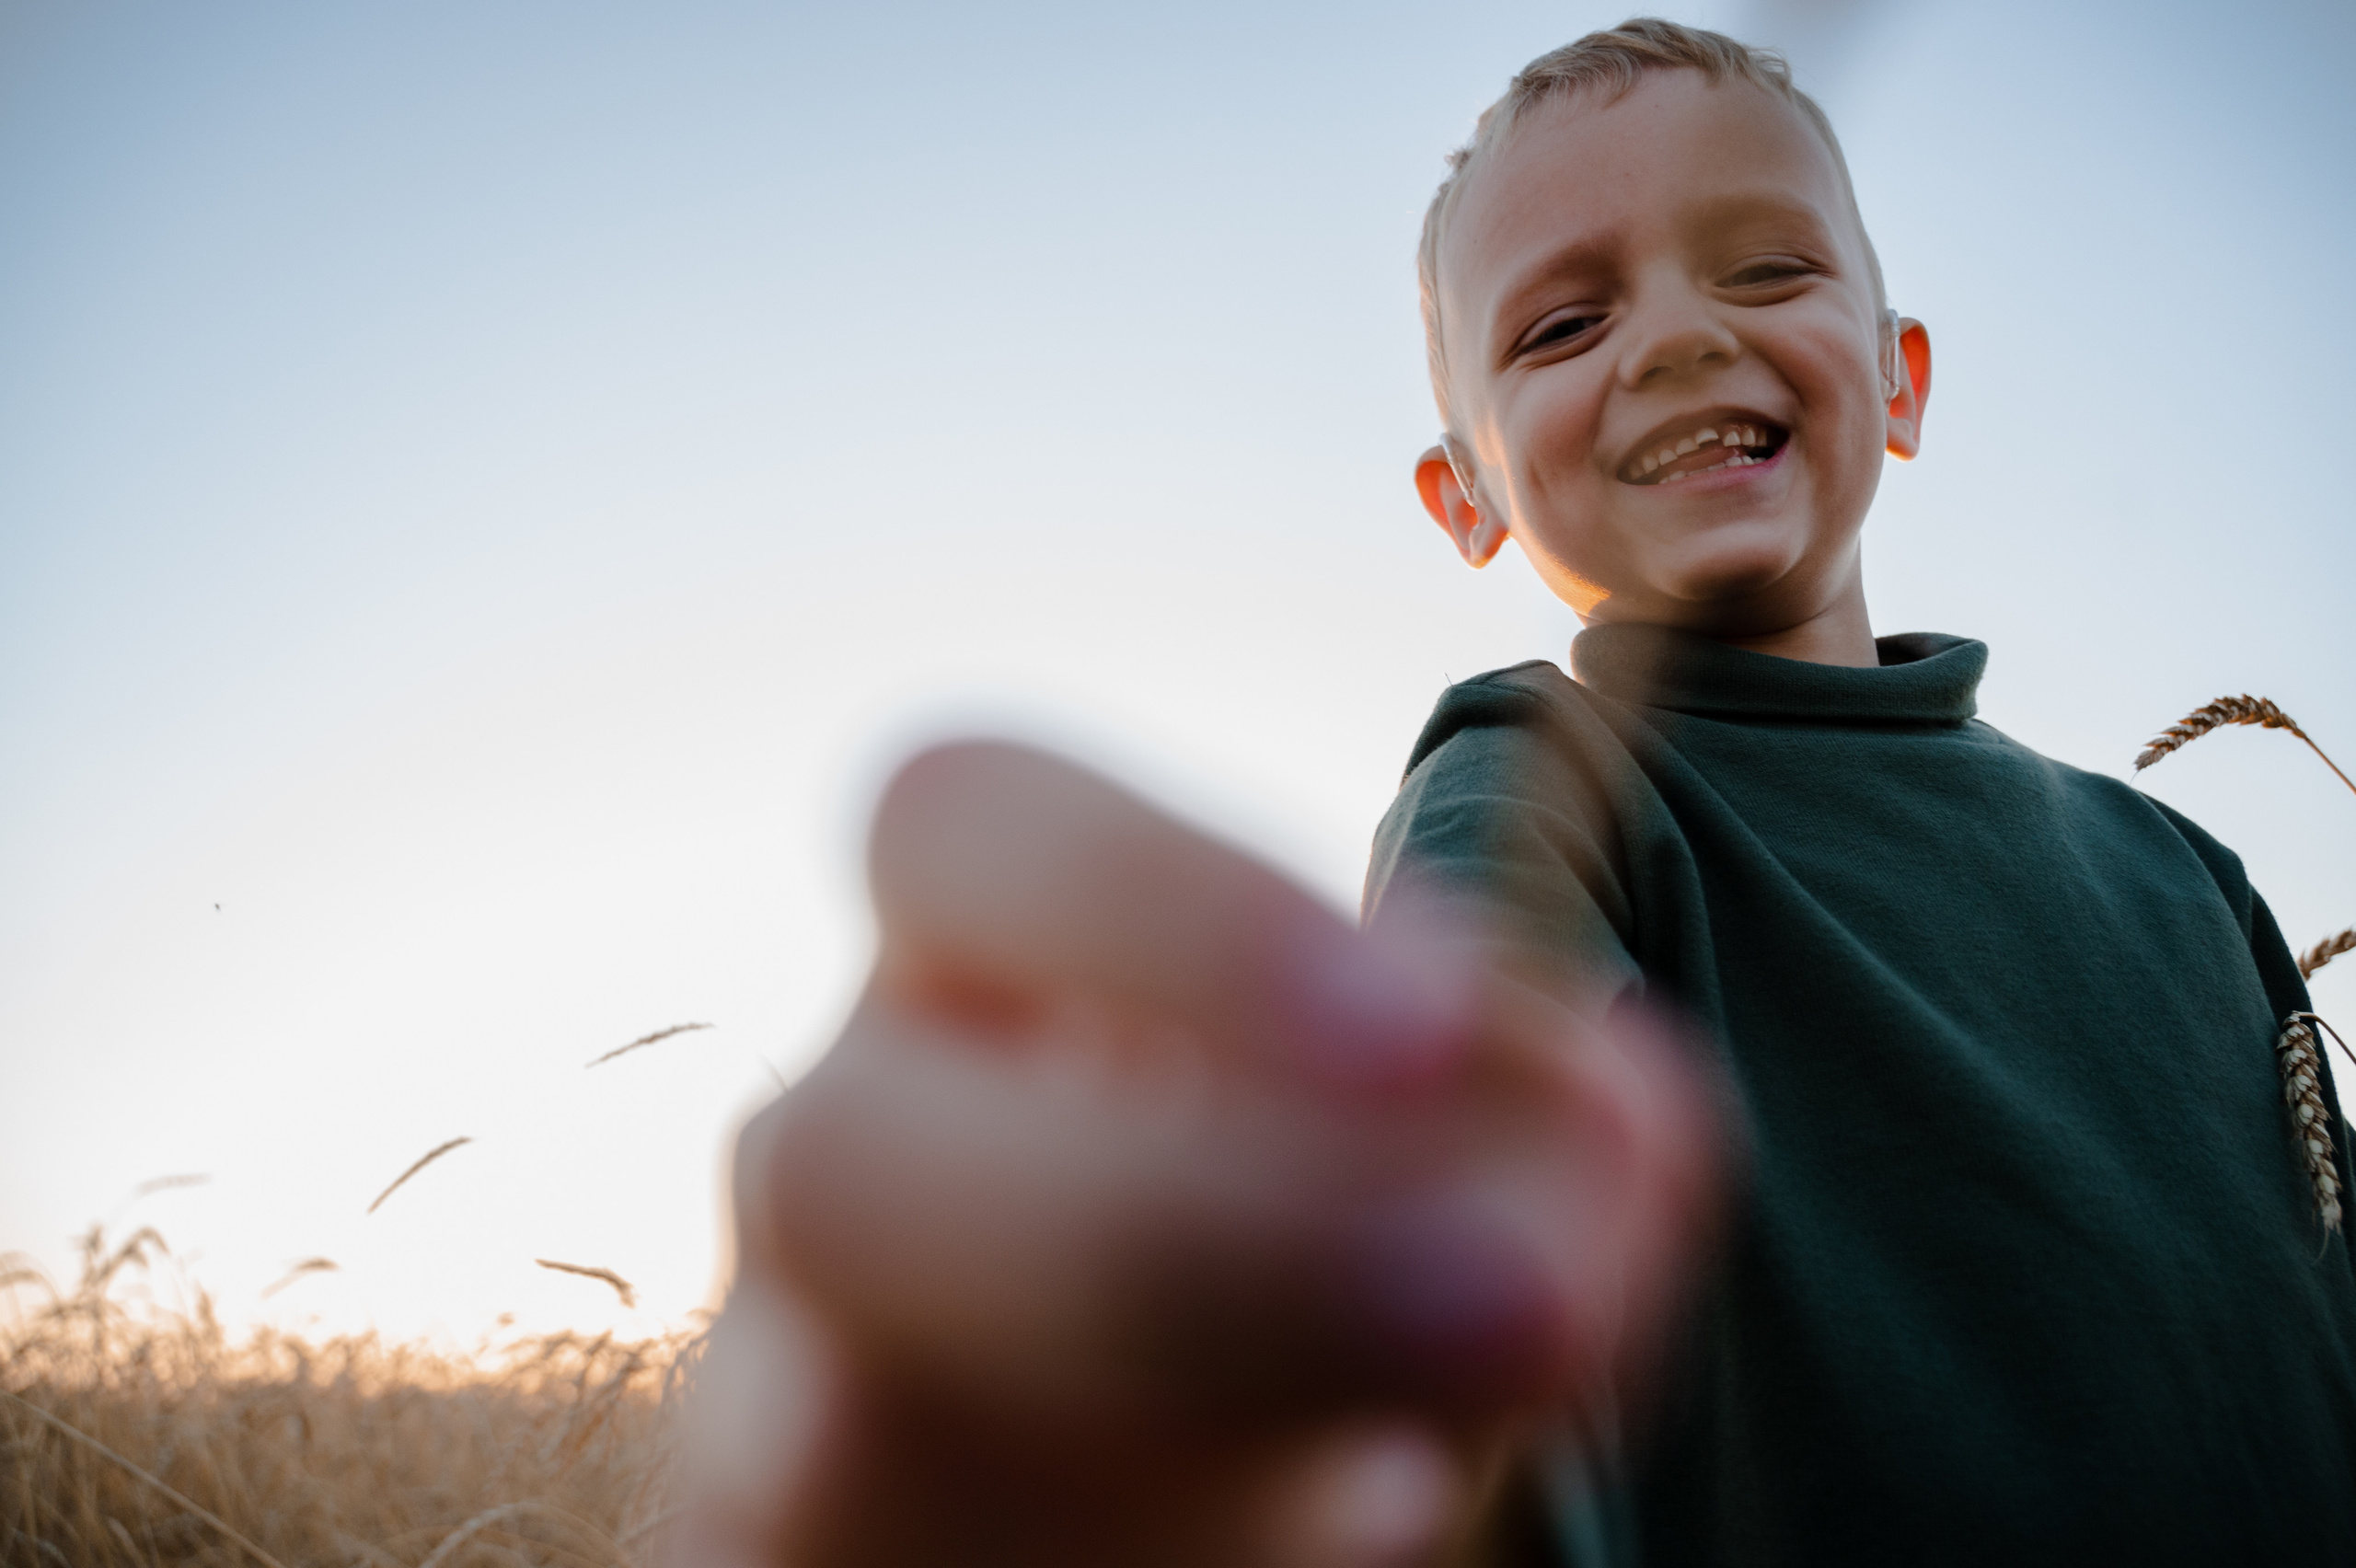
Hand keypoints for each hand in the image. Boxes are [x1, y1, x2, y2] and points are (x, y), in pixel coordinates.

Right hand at [672, 743, 1721, 1567]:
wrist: (1158, 1451)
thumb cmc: (1318, 1244)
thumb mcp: (1444, 1150)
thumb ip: (1530, 1115)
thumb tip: (1627, 1121)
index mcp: (977, 972)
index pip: (955, 826)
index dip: (1171, 909)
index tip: (1429, 1024)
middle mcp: (848, 1170)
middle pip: (827, 1157)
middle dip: (1176, 1238)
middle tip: (1518, 1302)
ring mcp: (793, 1407)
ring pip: (833, 1434)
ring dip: (1189, 1435)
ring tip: (1437, 1470)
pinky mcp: (811, 1562)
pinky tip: (1368, 1520)